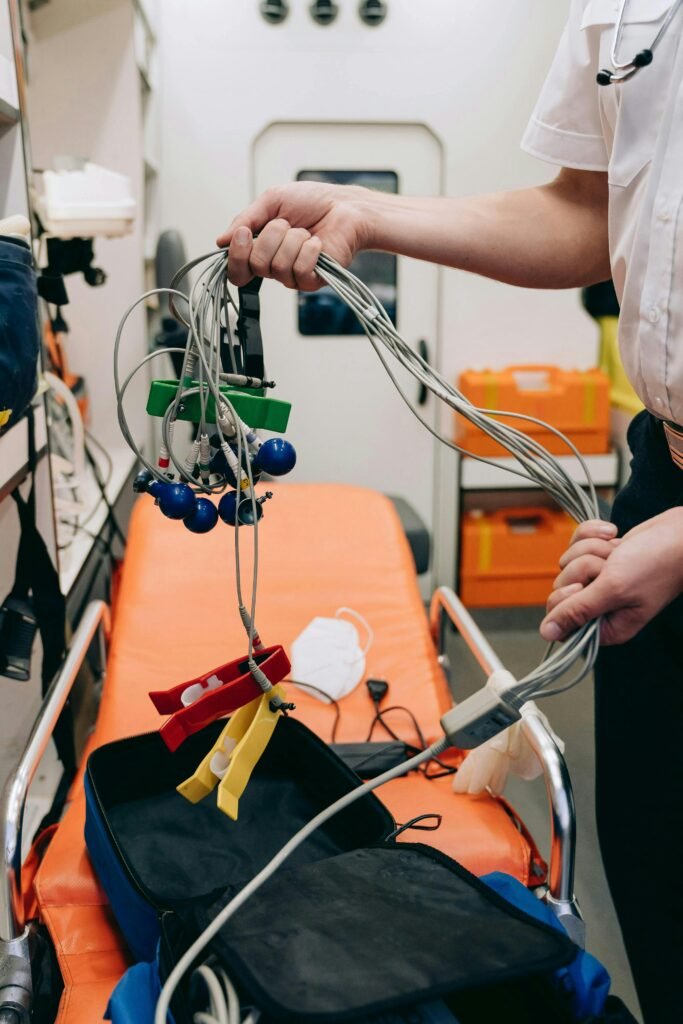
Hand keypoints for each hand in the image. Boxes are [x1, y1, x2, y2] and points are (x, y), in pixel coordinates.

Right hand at [217, 182, 375, 290]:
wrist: (344, 206)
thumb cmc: (312, 202)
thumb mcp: (271, 201)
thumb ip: (245, 220)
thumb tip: (221, 240)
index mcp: (260, 249)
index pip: (237, 269)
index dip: (237, 254)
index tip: (245, 233)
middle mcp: (274, 266)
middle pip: (256, 265)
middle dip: (272, 237)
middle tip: (287, 224)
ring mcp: (293, 276)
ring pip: (278, 267)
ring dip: (293, 240)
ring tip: (306, 232)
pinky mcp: (313, 280)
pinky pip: (300, 271)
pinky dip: (309, 251)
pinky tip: (317, 243)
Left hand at [540, 510, 682, 645]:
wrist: (680, 533)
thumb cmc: (655, 565)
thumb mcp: (613, 590)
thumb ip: (578, 610)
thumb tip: (547, 633)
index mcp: (605, 626)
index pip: (561, 621)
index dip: (566, 599)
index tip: (585, 588)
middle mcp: (600, 606)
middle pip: (562, 586)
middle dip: (584, 568)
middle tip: (610, 568)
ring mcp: (599, 580)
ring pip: (569, 561)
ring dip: (593, 550)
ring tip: (619, 554)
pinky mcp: (601, 557)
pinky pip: (577, 542)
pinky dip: (593, 535)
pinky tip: (613, 535)